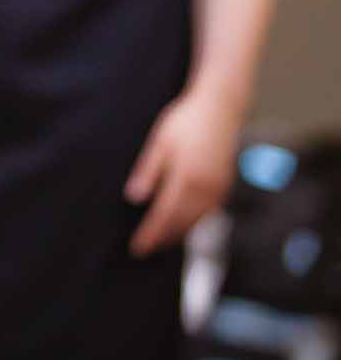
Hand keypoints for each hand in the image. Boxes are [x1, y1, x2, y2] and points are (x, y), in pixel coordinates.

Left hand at [125, 87, 238, 256]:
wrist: (220, 108)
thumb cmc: (185, 121)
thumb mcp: (160, 142)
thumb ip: (148, 171)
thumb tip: (135, 197)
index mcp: (187, 178)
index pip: (165, 215)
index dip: (151, 234)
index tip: (137, 248)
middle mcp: (206, 188)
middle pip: (182, 223)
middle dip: (162, 238)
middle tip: (144, 250)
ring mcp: (219, 188)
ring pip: (197, 220)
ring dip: (178, 233)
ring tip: (161, 242)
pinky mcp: (225, 185)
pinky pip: (208, 212)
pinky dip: (194, 222)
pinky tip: (183, 225)